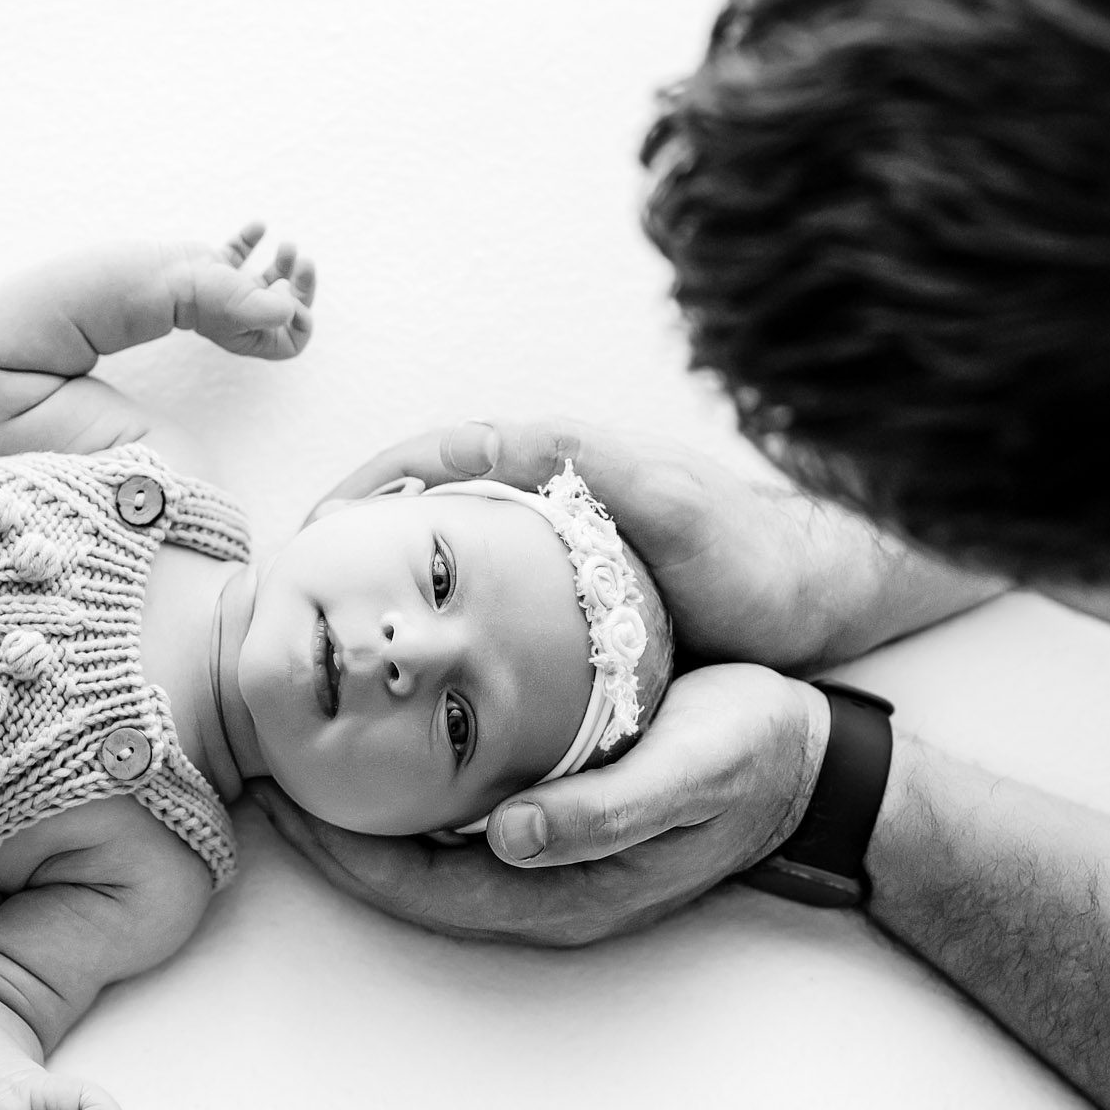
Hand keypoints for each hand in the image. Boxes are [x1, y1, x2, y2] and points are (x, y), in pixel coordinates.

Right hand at [176, 222, 317, 360]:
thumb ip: (279, 310)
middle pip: (287, 307)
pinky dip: (252, 238)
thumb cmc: (205, 297)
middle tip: (305, 262)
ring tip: (288, 245)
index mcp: (251, 337)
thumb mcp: (250, 308)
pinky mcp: (217, 267)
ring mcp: (230, 292)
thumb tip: (291, 302)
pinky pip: (241, 252)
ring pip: (270, 280)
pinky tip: (259, 227)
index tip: (293, 301)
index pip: (292, 342)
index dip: (303, 322)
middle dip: (302, 283)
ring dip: (285, 262)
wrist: (166, 276)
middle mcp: (242, 318)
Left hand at [252, 665, 829, 944]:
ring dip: (359, 816)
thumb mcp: (690, 773)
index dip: (342, 852)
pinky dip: (403, 795)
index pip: (414, 886)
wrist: (811, 762)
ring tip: (300, 757)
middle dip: (327, 835)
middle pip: (398, 879)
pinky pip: (450, 827)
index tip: (284, 796)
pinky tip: (377, 748)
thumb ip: (604, 812)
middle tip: (263, 769)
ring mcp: (543, 865)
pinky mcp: (551, 829)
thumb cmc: (751, 758)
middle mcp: (538, 889)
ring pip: (418, 855)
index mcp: (559, 890)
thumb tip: (510, 840)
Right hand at [314, 416, 993, 666]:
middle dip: (348, 533)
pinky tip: (400, 667)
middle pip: (416, 502)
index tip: (313, 532)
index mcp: (552, 461)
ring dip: (375, 581)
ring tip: (322, 629)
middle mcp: (538, 495)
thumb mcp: (676, 509)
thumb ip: (600, 471)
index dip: (364, 487)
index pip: (431, 454)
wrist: (819, 597)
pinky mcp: (555, 596)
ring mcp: (542, 548)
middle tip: (290, 586)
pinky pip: (468, 599)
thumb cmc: (753, 555)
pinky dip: (422, 621)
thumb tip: (507, 442)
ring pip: (434, 556)